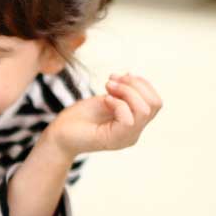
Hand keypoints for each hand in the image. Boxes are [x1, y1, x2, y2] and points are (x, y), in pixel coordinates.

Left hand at [48, 72, 162, 156]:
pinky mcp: (114, 140)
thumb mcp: (107, 98)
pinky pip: (128, 119)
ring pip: (145, 110)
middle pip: (155, 104)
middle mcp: (135, 133)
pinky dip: (118, 103)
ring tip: (107, 87)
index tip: (119, 77)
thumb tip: (133, 75)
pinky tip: (105, 100)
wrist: (59, 133)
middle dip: (135, 85)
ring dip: (126, 91)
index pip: (155, 102)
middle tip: (111, 81)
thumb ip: (123, 92)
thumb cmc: (80, 116)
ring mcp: (126, 138)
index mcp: (135, 123)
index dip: (141, 83)